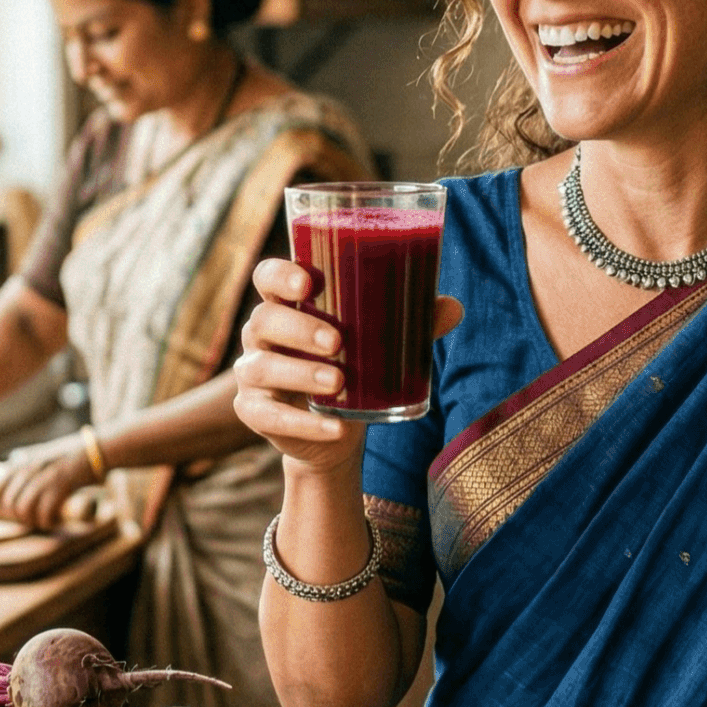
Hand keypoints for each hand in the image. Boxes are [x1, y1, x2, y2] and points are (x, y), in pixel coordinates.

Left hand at [0, 435, 99, 528]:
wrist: (98, 449)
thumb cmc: (72, 452)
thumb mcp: (44, 450)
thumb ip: (27, 458)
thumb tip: (11, 463)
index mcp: (23, 461)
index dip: (2, 507)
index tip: (13, 512)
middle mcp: (30, 468)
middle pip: (10, 503)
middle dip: (19, 517)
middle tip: (32, 520)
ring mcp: (45, 477)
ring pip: (25, 509)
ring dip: (33, 521)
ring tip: (42, 522)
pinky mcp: (61, 486)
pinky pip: (45, 512)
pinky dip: (47, 522)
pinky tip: (53, 522)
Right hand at [233, 258, 461, 475]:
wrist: (337, 431)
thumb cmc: (356, 367)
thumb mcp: (382, 343)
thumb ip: (413, 322)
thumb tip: (453, 307)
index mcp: (288, 303)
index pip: (267, 276)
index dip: (281, 275)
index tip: (309, 282)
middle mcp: (262, 334)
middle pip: (263, 319)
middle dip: (299, 328)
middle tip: (337, 341)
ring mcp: (252, 374)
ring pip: (260, 368)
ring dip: (299, 374)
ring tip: (338, 382)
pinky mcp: (254, 412)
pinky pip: (267, 416)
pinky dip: (302, 424)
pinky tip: (335, 428)